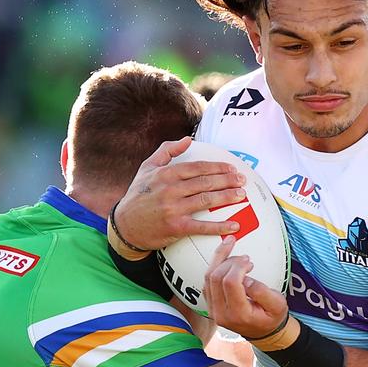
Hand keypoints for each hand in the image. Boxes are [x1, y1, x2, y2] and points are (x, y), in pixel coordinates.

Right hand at [113, 137, 247, 251]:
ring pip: (206, 200)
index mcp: (165, 174)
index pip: (197, 167)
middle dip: (227, 180)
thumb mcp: (147, 168)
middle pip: (205, 182)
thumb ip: (167, 151)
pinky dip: (219, 227)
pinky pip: (202, 226)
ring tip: (241, 195)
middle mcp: (170, 189)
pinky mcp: (176, 227)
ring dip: (227, 197)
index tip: (231, 168)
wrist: (124, 225)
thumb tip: (187, 139)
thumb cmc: (138, 195)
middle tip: (242, 180)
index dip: (217, 167)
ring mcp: (173, 208)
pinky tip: (234, 226)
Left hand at [204, 236, 288, 337]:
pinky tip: (225, 259)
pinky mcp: (211, 305)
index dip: (238, 267)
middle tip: (244, 257)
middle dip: (229, 261)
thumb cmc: (271, 317)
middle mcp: (222, 313)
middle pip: (215, 278)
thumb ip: (262, 292)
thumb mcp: (278, 305)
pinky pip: (207, 282)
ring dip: (218, 260)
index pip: (230, 283)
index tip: (249, 262)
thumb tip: (246, 278)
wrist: (263, 332)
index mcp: (239, 314)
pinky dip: (214, 267)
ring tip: (231, 250)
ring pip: (208, 278)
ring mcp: (214, 310)